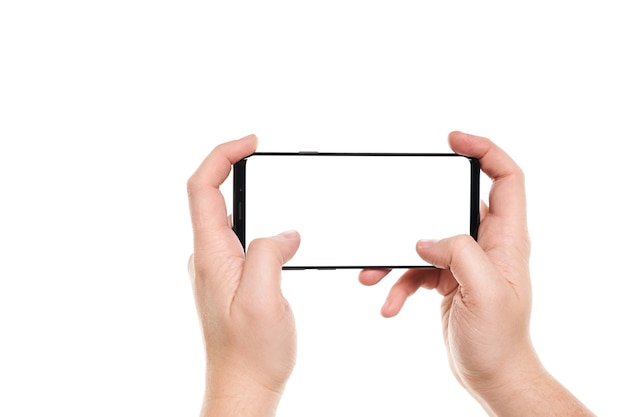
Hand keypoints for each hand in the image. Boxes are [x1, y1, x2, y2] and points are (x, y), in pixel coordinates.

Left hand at [187, 134, 299, 416]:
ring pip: (228, 217)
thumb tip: (283, 234)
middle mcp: (209, 257)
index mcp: (211, 255)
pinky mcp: (233, 279)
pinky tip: (282, 234)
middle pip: (210, 195)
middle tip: (260, 153)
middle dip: (233, 167)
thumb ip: (268, 253)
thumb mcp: (264, 298)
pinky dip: (259, 222)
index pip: (203, 188)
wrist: (243, 385)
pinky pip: (242, 239)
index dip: (223, 156)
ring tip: (276, 187)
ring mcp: (219, 268)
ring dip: (248, 195)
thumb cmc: (250, 352)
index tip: (251, 143)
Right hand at [359, 132, 593, 415]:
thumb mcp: (486, 294)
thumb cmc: (499, 340)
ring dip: (394, 255)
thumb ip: (459, 254)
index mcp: (505, 240)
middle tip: (390, 210)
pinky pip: (415, 269)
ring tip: (371, 274)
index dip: (484, 150)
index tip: (453, 140)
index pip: (505, 178)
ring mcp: (463, 261)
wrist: (490, 373)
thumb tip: (425, 240)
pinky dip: (397, 283)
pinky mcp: (445, 278)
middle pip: (449, 206)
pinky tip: (389, 304)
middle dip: (413, 211)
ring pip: (423, 240)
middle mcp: (485, 244)